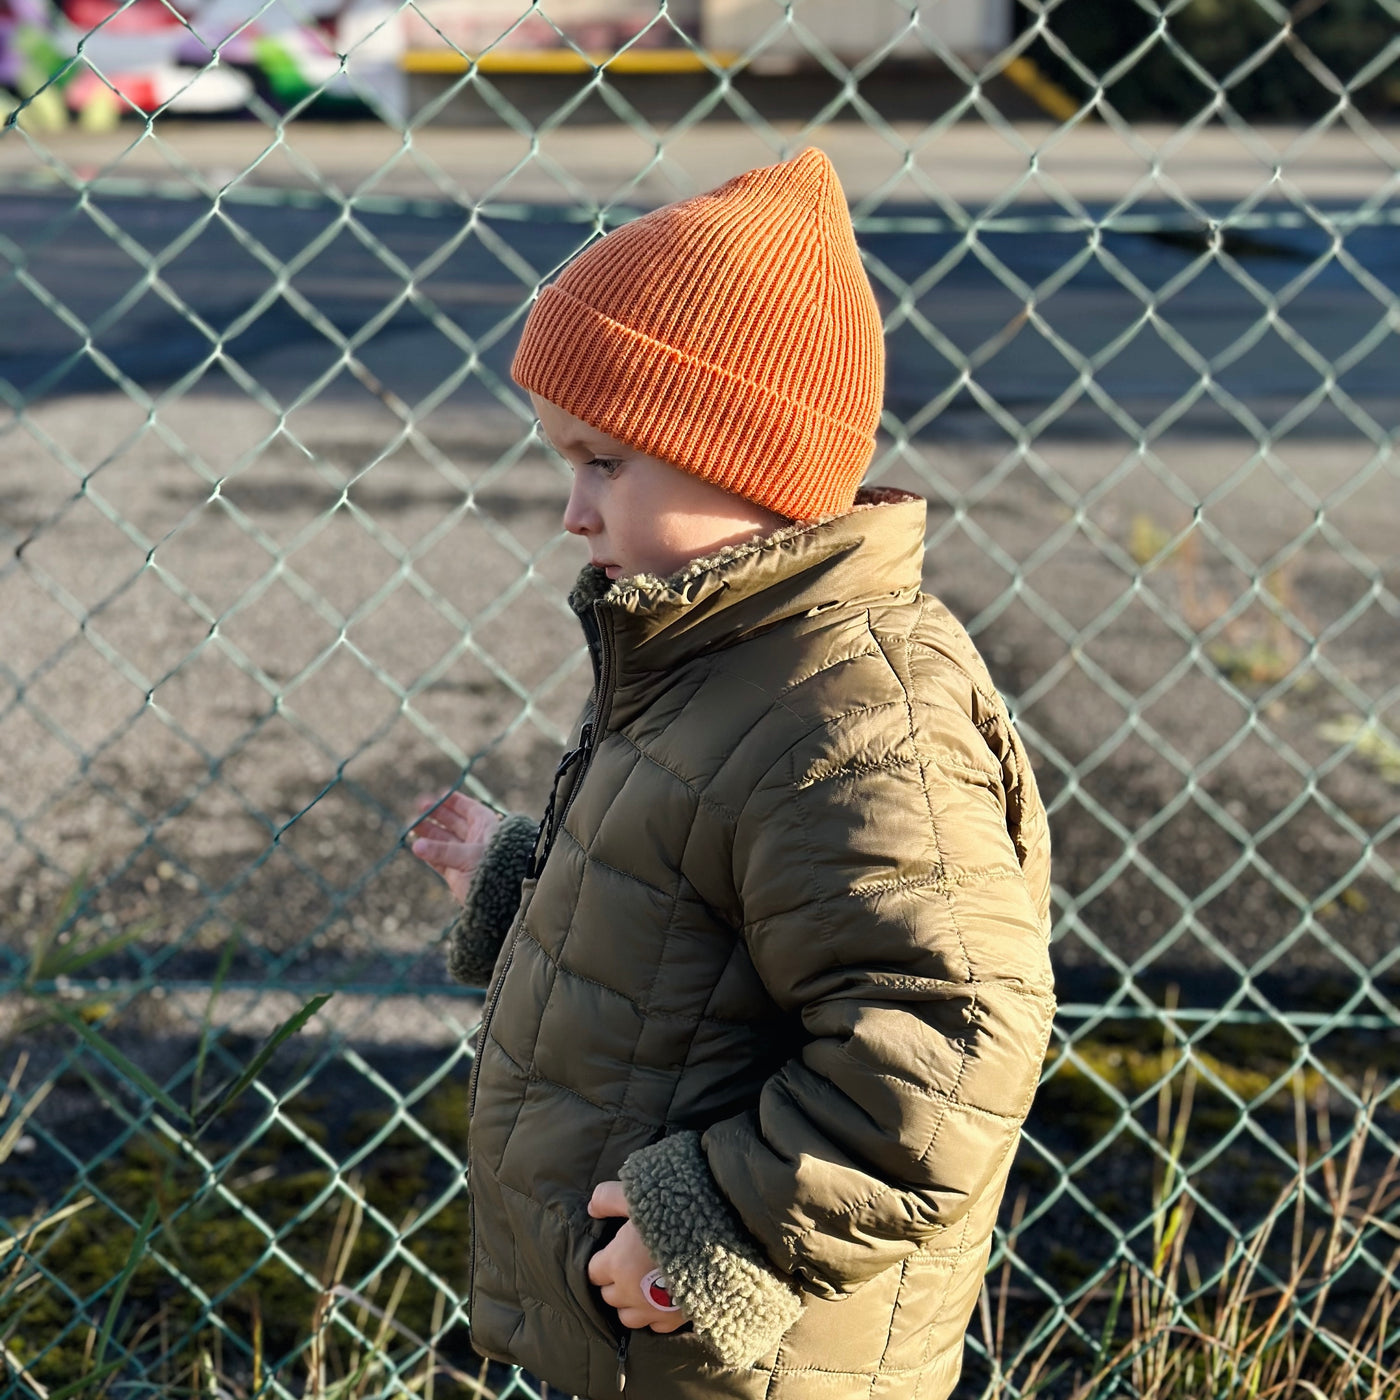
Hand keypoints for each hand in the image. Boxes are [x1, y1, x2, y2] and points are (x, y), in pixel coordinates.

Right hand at [407, 791, 502, 904]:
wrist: (505, 900)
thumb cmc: (495, 870)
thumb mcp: (471, 856)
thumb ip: (443, 851)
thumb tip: (417, 846)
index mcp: (487, 827)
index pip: (469, 809)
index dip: (454, 801)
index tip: (438, 794)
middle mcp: (475, 840)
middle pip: (453, 822)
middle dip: (436, 814)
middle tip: (418, 806)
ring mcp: (465, 857)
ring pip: (443, 841)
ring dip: (428, 833)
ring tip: (412, 826)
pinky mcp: (457, 874)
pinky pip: (438, 860)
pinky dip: (428, 854)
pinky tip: (416, 846)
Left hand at [587, 1181, 688, 1332]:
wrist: (715, 1241)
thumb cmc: (672, 1215)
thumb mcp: (637, 1197)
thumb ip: (608, 1198)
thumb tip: (591, 1208)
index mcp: (616, 1263)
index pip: (593, 1271)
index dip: (602, 1261)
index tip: (614, 1252)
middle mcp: (629, 1292)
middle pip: (609, 1296)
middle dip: (614, 1283)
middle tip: (629, 1266)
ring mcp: (651, 1310)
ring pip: (627, 1317)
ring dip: (630, 1303)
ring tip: (643, 1287)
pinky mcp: (674, 1320)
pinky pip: (655, 1326)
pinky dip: (654, 1315)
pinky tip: (663, 1299)